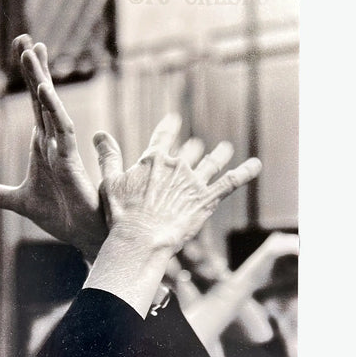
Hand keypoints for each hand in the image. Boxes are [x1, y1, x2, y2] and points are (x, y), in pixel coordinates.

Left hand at [0, 35, 106, 259]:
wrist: (81, 235)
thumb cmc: (60, 216)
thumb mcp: (20, 203)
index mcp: (44, 147)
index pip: (35, 108)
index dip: (30, 81)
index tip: (25, 53)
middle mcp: (54, 143)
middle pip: (42, 100)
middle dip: (34, 69)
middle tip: (27, 39)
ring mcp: (63, 150)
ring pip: (50, 108)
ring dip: (40, 79)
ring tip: (32, 50)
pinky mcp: (71, 161)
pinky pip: (62, 130)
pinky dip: (52, 109)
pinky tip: (42, 90)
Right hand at [94, 113, 261, 254]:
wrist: (141, 238)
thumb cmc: (122, 213)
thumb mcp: (109, 182)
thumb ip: (108, 156)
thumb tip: (99, 134)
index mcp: (154, 160)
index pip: (163, 135)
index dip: (169, 126)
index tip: (174, 118)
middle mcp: (177, 166)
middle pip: (189, 151)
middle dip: (192, 149)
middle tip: (196, 146)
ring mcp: (194, 182)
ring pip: (211, 163)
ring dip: (219, 155)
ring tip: (225, 148)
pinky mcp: (207, 199)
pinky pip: (231, 182)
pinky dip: (245, 172)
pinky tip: (256, 164)